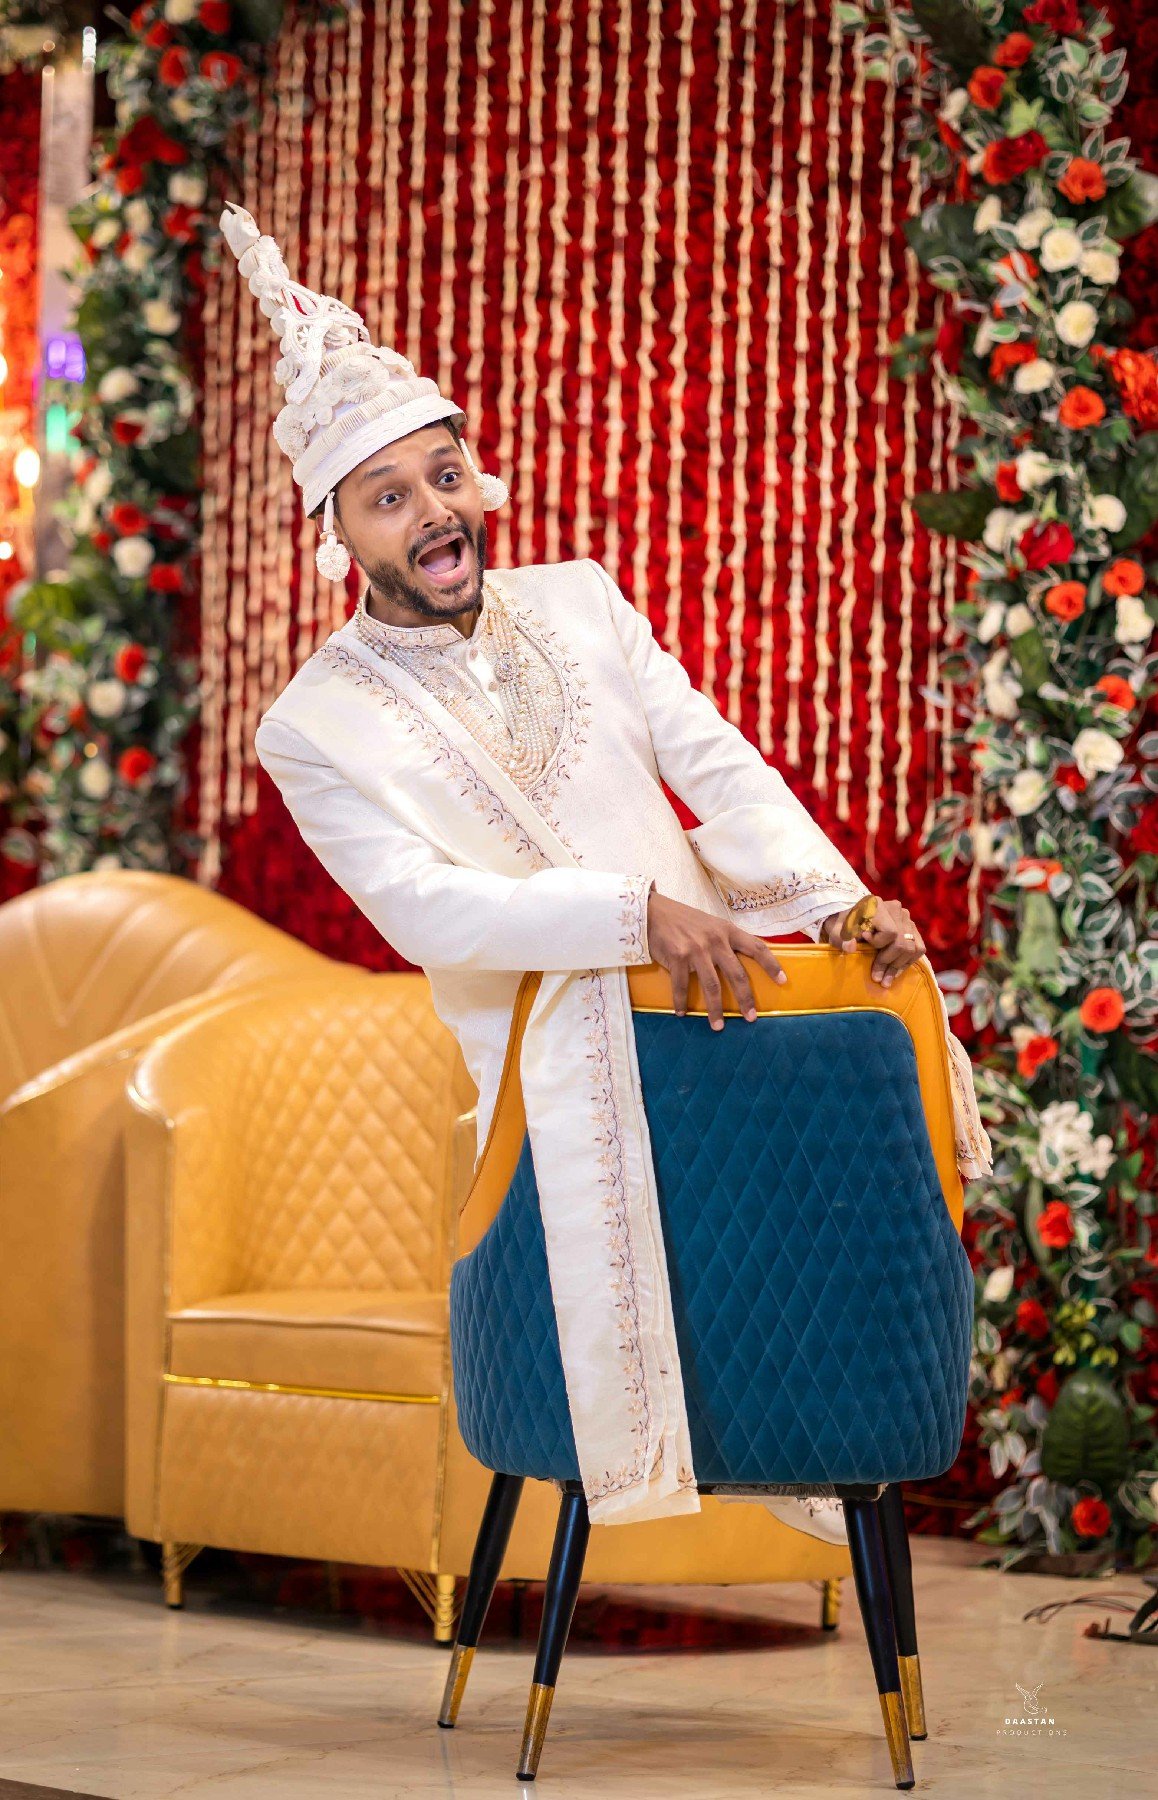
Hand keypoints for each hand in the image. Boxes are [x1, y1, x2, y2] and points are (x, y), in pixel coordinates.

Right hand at [646, 890, 787, 1029]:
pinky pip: (681, 986)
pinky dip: (681, 1002)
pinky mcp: (677, 956)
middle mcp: (715, 940)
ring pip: (712, 986)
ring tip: (718, 1026)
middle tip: (751, 1018)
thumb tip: (741, 964)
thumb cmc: (684, 921)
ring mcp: (696, 949)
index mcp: (728, 931)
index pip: (757, 947)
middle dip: (745, 999)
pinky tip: (681, 1012)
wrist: (654, 912)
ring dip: (715, 1010)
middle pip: (737, 974)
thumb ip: (726, 941)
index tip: (783, 981)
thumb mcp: (711, 925)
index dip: (772, 965)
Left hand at [819, 898, 925, 988]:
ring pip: (913, 948)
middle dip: (889, 964)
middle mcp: (895, 909)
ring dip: (899, 966)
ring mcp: (906, 917)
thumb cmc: (843, 926)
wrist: (850, 918)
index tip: (865, 946)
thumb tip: (851, 947)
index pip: (890, 931)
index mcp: (877, 905)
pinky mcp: (911, 927)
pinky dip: (908, 962)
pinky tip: (895, 971)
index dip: (879, 944)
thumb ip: (842, 939)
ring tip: (886, 979)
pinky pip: (919, 948)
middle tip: (877, 978)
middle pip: (903, 942)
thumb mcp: (836, 932)